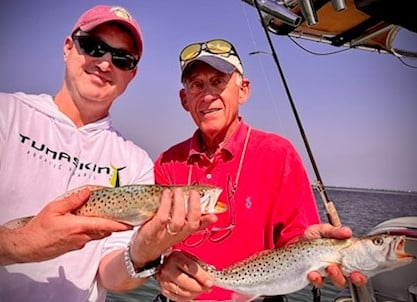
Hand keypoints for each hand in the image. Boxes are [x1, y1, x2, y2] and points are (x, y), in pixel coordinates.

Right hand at [1, 188, 131, 264]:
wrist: (27, 247)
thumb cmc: (38, 229)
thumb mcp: (54, 209)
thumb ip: (72, 200)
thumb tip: (87, 192)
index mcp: (79, 227)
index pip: (105, 225)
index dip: (119, 225)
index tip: (130, 224)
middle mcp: (82, 237)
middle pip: (104, 230)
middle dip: (113, 224)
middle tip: (121, 216)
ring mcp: (78, 244)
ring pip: (96, 235)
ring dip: (102, 227)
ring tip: (104, 216)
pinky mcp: (73, 247)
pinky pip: (88, 238)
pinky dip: (91, 230)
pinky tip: (86, 223)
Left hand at [129, 188, 217, 269]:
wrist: (141, 251)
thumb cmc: (158, 236)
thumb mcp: (175, 228)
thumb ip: (185, 215)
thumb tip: (192, 198)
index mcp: (184, 232)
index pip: (199, 227)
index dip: (208, 221)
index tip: (214, 215)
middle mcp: (177, 235)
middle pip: (191, 223)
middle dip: (195, 207)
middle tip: (193, 193)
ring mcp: (165, 234)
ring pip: (178, 221)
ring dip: (179, 204)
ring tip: (178, 191)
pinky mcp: (152, 232)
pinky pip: (161, 218)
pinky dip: (165, 205)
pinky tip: (166, 195)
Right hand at [156, 250, 213, 301]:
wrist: (165, 263)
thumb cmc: (179, 259)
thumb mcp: (190, 257)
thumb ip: (200, 266)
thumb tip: (210, 276)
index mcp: (176, 257)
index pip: (190, 268)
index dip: (202, 276)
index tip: (210, 281)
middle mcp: (168, 269)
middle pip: (186, 282)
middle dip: (200, 287)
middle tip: (208, 287)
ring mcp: (165, 280)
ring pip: (183, 292)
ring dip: (195, 293)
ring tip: (202, 289)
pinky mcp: (164, 290)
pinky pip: (178, 298)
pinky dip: (188, 297)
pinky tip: (193, 293)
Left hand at [305, 224, 367, 287]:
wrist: (293, 239)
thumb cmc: (310, 236)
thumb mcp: (322, 230)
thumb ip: (334, 231)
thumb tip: (347, 231)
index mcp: (342, 256)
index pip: (356, 268)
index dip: (360, 275)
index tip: (358, 273)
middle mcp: (336, 267)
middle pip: (348, 279)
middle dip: (349, 277)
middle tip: (342, 270)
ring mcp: (325, 273)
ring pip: (335, 282)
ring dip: (335, 277)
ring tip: (329, 268)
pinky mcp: (314, 276)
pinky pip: (318, 282)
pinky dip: (316, 279)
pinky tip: (313, 273)